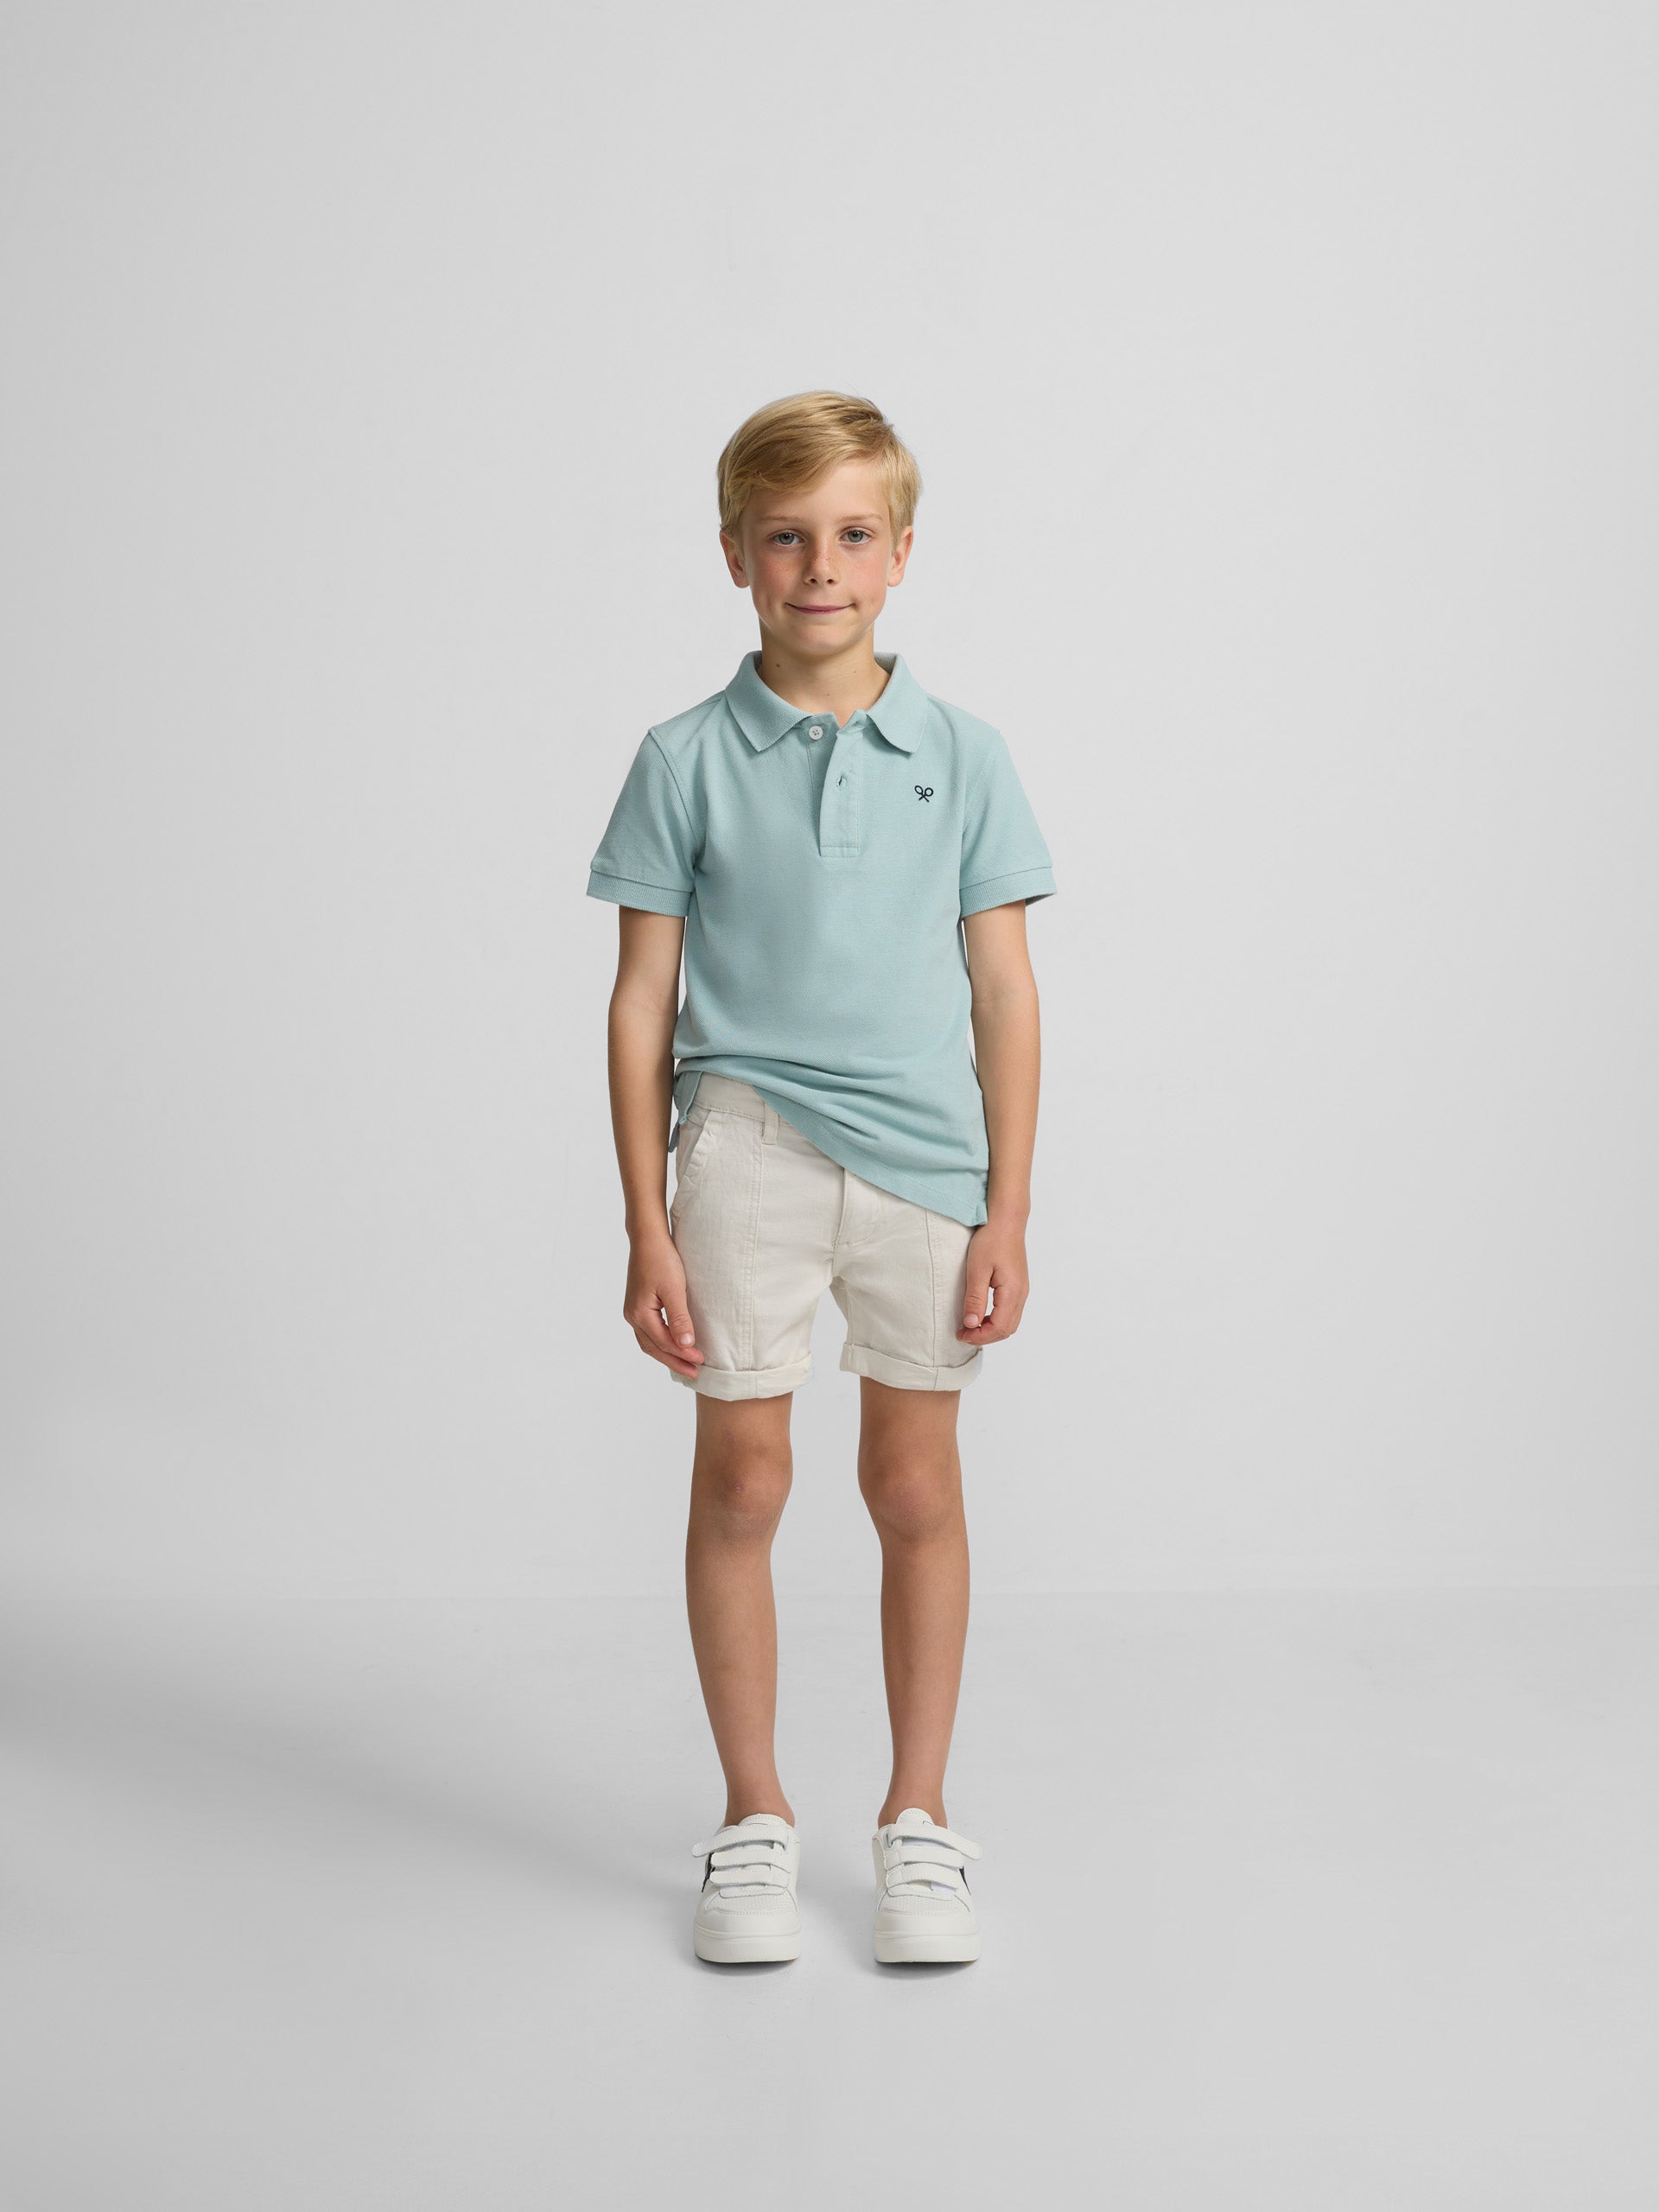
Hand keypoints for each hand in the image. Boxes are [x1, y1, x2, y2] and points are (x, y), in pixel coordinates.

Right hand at [625, 1227, 704, 1379]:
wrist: (648, 1237)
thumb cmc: (661, 1259)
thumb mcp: (674, 1288)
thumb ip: (680, 1318)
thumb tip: (686, 1345)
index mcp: (639, 1314)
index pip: (664, 1343)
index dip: (683, 1354)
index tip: (701, 1361)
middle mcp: (632, 1316)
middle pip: (654, 1348)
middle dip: (674, 1361)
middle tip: (695, 1373)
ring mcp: (633, 1311)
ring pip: (649, 1342)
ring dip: (667, 1355)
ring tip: (685, 1364)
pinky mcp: (637, 1305)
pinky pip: (648, 1332)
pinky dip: (661, 1343)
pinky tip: (672, 1344)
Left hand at [956, 1220, 1028, 1345]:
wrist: (1006, 1220)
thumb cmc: (991, 1240)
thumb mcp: (977, 1270)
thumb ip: (975, 1298)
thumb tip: (971, 1324)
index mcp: (1012, 1292)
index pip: (998, 1327)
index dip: (979, 1336)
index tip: (961, 1334)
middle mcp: (1021, 1294)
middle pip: (1007, 1329)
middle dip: (985, 1336)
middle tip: (964, 1333)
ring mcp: (1022, 1290)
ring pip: (1011, 1322)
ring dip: (991, 1329)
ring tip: (971, 1326)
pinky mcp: (1018, 1285)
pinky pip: (1011, 1312)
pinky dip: (997, 1320)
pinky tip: (982, 1314)